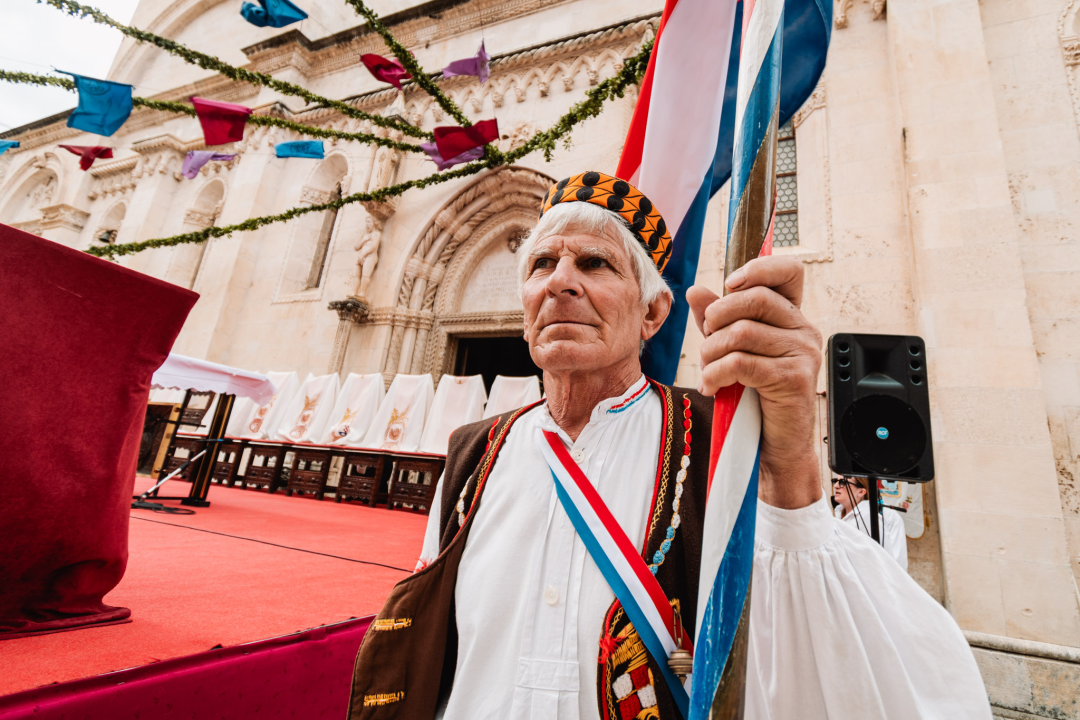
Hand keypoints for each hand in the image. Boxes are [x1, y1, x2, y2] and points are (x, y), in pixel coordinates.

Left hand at [687, 256, 822, 509]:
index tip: (730, 285)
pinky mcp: (794, 379)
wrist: (775, 447)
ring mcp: (803, 354)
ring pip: (742, 332)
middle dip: (717, 317)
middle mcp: (804, 331)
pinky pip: (741, 363)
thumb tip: (695, 291)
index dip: (758, 268)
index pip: (789, 271)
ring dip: (711, 352)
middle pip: (754, 298)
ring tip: (707, 371)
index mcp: (792, 318)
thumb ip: (717, 322)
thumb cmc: (754, 397)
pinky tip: (712, 387)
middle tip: (706, 342)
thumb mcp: (732, 352)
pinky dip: (716, 374)